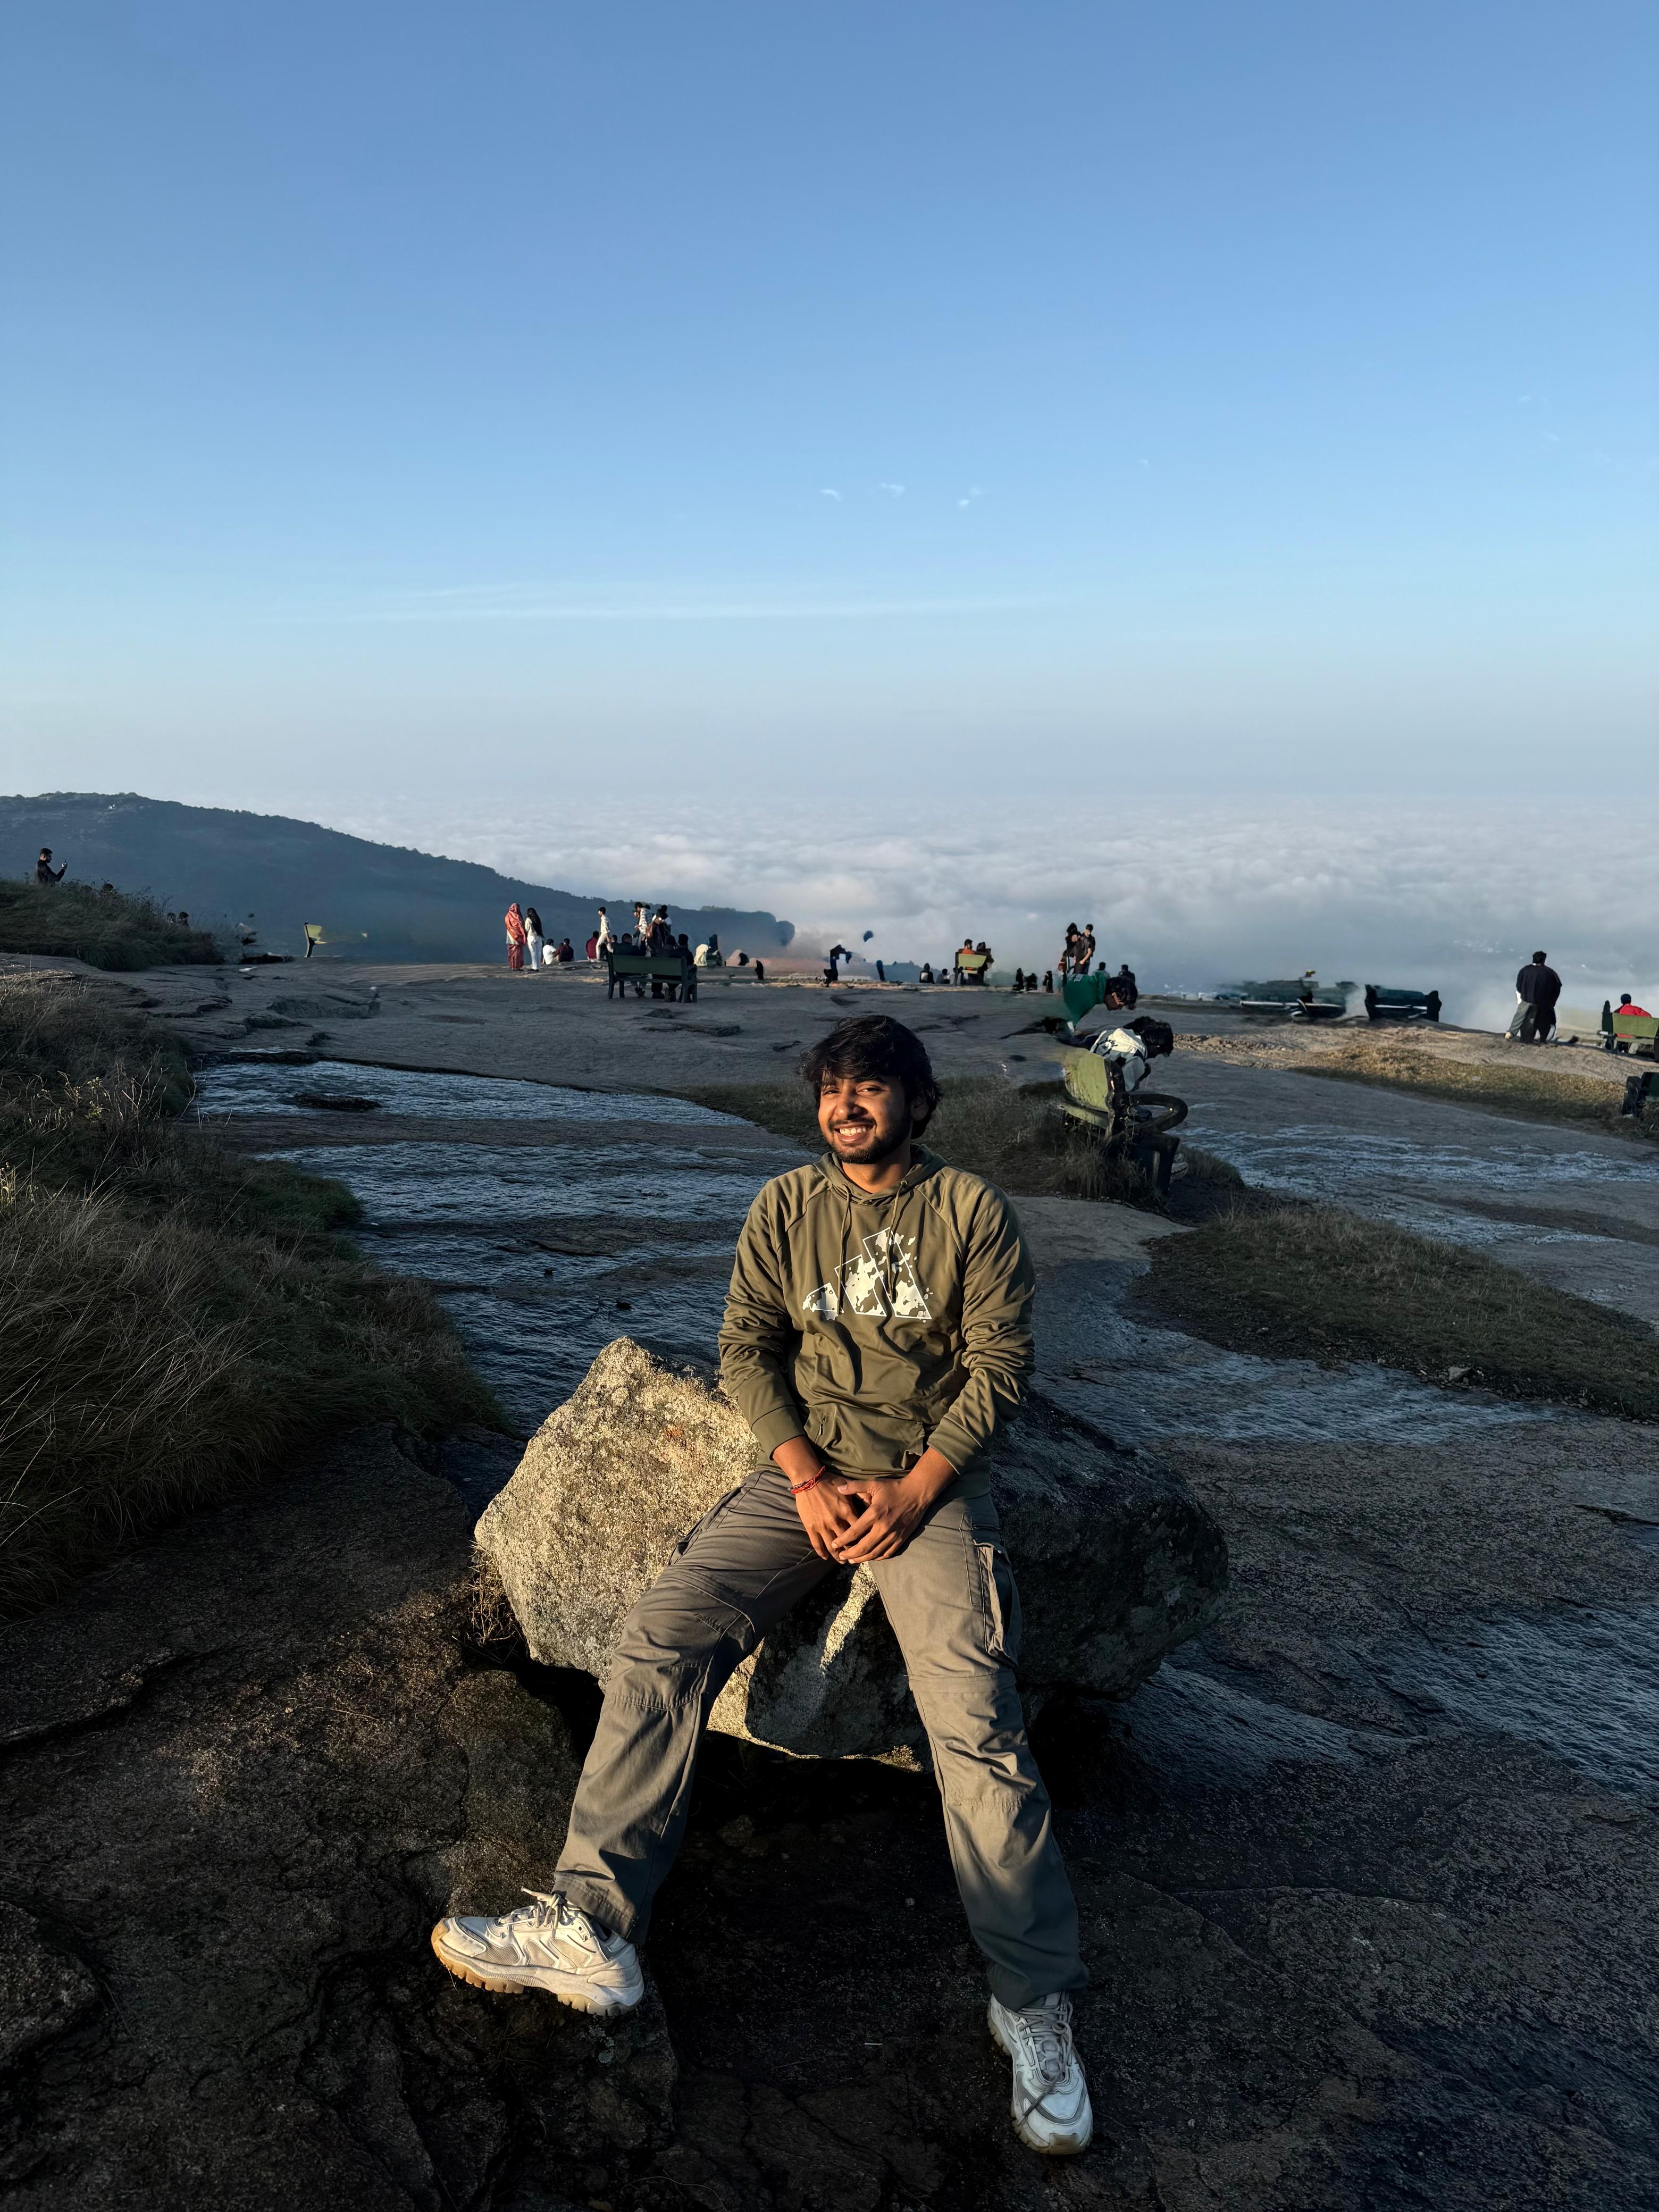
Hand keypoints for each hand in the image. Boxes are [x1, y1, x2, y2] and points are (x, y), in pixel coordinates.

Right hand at [773, 1437, 860, 1561]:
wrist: (808, 1479)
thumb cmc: (829, 1481)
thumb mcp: (848, 1486)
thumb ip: (860, 1494)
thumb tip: (873, 1500)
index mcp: (847, 1511)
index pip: (859, 1529)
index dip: (864, 1538)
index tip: (867, 1544)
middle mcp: (836, 1521)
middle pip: (847, 1542)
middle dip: (853, 1551)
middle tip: (856, 1557)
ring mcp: (822, 1526)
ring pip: (832, 1546)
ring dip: (838, 1556)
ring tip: (842, 1561)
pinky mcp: (811, 1527)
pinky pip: (817, 1544)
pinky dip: (822, 1553)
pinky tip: (826, 1557)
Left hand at [830, 1448, 956, 1563]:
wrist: (917, 1493)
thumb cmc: (894, 1487)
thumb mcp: (874, 1483)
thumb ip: (855, 1486)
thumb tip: (838, 1488)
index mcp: (874, 1514)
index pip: (855, 1532)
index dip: (842, 1540)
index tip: (834, 1544)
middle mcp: (883, 1527)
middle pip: (863, 1547)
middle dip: (850, 1554)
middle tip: (841, 1556)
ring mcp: (893, 1535)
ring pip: (875, 1553)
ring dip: (862, 1558)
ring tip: (852, 1559)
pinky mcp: (901, 1538)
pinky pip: (887, 1553)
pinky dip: (877, 1557)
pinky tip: (870, 1557)